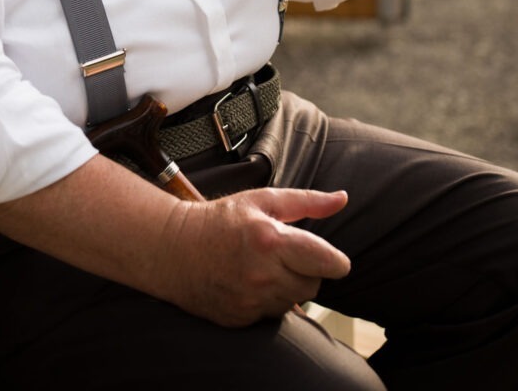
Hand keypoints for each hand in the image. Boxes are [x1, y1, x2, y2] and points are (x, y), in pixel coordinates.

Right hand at [158, 187, 350, 325]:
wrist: (175, 249)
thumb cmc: (221, 220)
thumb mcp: (263, 200)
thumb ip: (307, 201)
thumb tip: (342, 199)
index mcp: (271, 239)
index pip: (327, 262)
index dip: (334, 260)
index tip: (330, 257)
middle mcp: (262, 274)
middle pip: (314, 285)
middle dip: (307, 270)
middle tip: (284, 255)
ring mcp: (250, 300)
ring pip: (295, 301)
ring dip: (288, 286)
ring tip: (265, 267)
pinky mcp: (241, 318)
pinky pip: (273, 315)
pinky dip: (270, 300)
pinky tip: (252, 282)